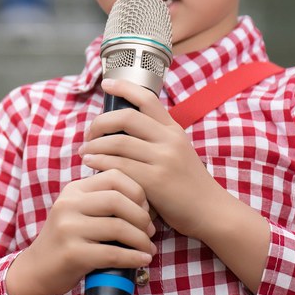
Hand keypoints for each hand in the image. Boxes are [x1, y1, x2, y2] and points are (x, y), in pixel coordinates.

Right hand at [8, 169, 155, 294]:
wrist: (38, 268)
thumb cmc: (68, 240)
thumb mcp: (79, 212)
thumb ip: (103, 201)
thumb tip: (147, 205)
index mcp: (73, 190)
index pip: (114, 177)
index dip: (137, 192)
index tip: (145, 210)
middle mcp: (68, 204)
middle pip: (117, 200)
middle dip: (142, 217)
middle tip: (150, 231)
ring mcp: (68, 228)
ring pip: (118, 227)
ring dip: (141, 240)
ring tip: (149, 249)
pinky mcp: (72, 253)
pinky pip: (112, 253)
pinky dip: (134, 258)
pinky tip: (143, 260)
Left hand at [79, 78, 227, 238]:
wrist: (210, 211)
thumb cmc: (187, 183)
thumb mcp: (177, 152)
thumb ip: (155, 139)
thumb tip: (119, 127)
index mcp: (173, 129)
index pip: (147, 98)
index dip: (124, 87)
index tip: (106, 83)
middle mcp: (169, 140)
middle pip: (126, 117)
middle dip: (100, 122)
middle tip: (88, 134)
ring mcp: (163, 159)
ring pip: (118, 142)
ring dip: (94, 146)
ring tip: (84, 151)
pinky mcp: (156, 180)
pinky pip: (119, 165)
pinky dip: (99, 163)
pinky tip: (90, 164)